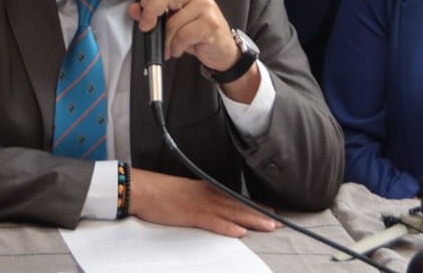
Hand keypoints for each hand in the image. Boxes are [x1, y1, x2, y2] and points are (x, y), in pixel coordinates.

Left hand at [128, 0, 239, 72]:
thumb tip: (134, 9)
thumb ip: (153, 13)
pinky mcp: (211, 24)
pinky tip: (179, 49)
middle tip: (146, 27)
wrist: (221, 50)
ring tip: (169, 46)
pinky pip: (183, 36)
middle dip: (150, 13)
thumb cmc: (198, 33)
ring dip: (166, 40)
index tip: (143, 8)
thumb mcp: (173, 22)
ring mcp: (206, 8)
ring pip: (173, 22)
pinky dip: (177, 47)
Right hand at [129, 168, 277, 236]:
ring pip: (232, 213)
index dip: (254, 206)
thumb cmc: (161, 194)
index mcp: (207, 191)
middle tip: (279, 221)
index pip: (236, 199)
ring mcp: (201, 205)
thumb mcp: (185, 194)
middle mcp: (208, 196)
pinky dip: (227, 227)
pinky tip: (240, 232)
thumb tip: (210, 208)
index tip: (270, 211)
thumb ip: (199, 200)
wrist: (143, 189)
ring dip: (252, 220)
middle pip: (239, 206)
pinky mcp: (191, 214)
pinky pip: (213, 222)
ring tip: (269, 226)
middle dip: (260, 214)